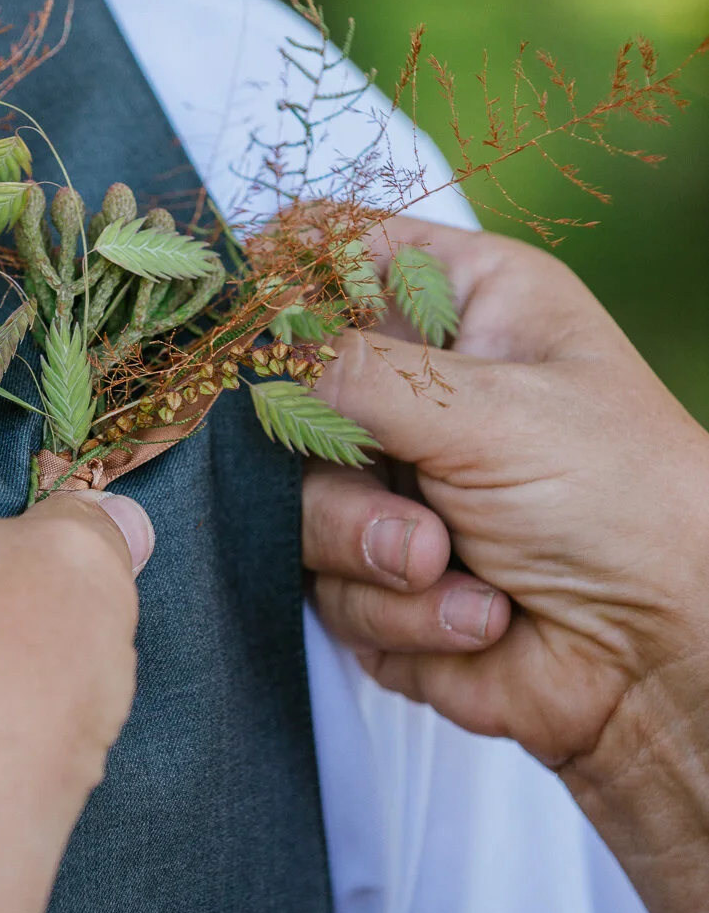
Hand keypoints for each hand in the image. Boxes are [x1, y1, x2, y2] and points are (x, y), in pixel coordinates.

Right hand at [302, 220, 708, 774]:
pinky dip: (398, 610)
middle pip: (286, 393)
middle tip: (391, 488)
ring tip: (447, 564)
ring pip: (293, 504)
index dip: (281, 285)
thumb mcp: (491, 411)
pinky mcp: (377, 578)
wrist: (664, 659)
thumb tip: (250, 353)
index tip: (247, 333)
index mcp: (462, 305)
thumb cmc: (622, 501)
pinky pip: (324, 588)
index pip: (336, 253)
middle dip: (329, 462)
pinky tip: (478, 614)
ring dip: (369, 547)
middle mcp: (417, 389)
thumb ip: (354, 373)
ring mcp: (391, 487)